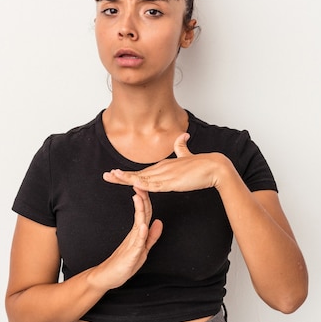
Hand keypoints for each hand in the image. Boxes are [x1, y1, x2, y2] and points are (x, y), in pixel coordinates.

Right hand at [91, 188, 162, 289]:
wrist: (107, 277)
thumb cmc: (124, 264)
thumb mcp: (142, 249)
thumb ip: (151, 237)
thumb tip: (158, 222)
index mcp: (138, 232)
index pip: (145, 212)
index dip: (147, 199)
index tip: (146, 185)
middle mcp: (134, 235)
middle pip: (141, 213)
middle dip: (142, 198)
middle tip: (139, 182)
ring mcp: (132, 244)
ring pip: (138, 224)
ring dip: (139, 210)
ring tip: (139, 196)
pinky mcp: (130, 254)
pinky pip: (137, 243)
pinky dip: (141, 234)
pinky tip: (143, 225)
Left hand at [103, 133, 232, 191]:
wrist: (215, 167)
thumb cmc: (203, 164)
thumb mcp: (187, 156)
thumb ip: (182, 148)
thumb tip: (182, 136)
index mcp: (164, 166)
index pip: (142, 171)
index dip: (128, 174)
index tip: (115, 174)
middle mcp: (162, 168)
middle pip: (137, 174)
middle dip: (121, 175)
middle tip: (105, 175)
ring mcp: (166, 175)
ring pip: (142, 178)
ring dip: (126, 178)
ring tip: (112, 176)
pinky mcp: (171, 182)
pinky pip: (153, 184)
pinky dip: (141, 184)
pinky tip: (132, 184)